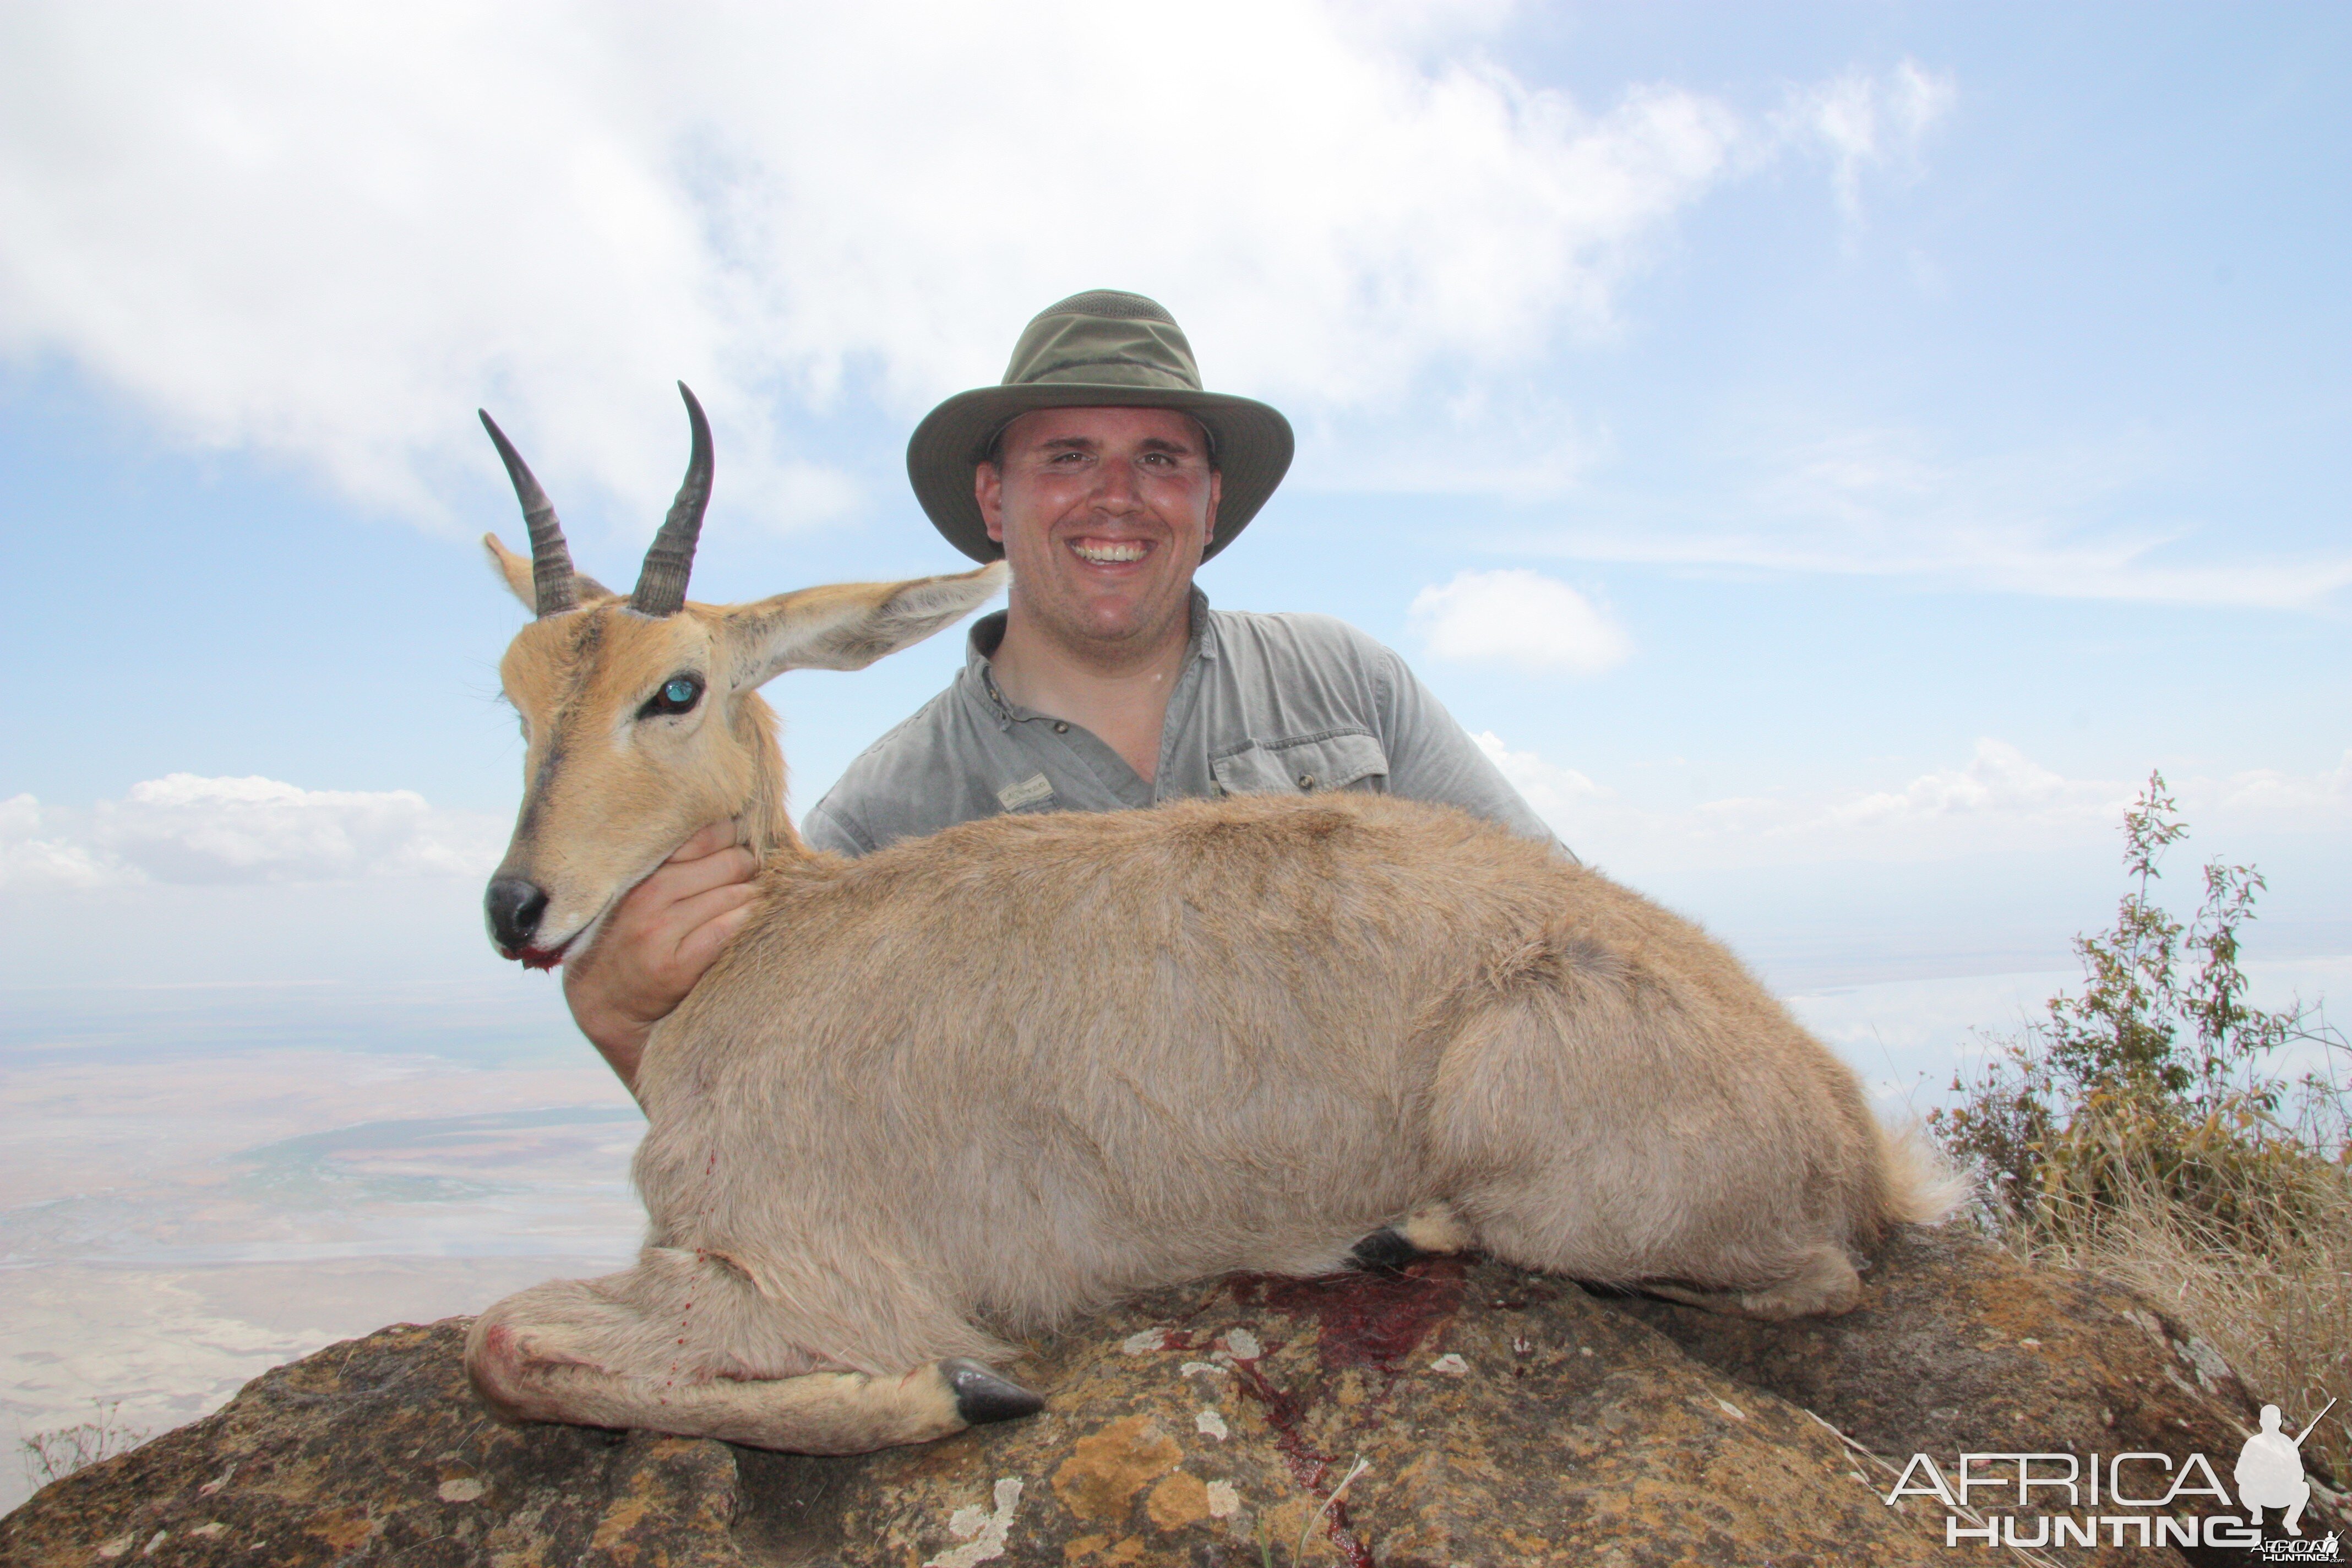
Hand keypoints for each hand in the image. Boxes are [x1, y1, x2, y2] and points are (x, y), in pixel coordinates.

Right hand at [562, 822, 758, 1089]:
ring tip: (757, 900)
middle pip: (728, 863)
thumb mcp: (642, 892)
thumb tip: (733, 831)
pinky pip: (727, 930)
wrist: (603, 1000)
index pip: (704, 836)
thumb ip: (678, 865)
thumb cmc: (631, 938)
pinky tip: (751, 922)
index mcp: (642, 872)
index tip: (743, 841)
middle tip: (756, 875)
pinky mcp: (676, 966)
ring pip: (734, 896)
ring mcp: (660, 931)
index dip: (733, 835)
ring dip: (755, 896)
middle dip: (750, 867)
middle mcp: (649, 897)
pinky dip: (747, 922)